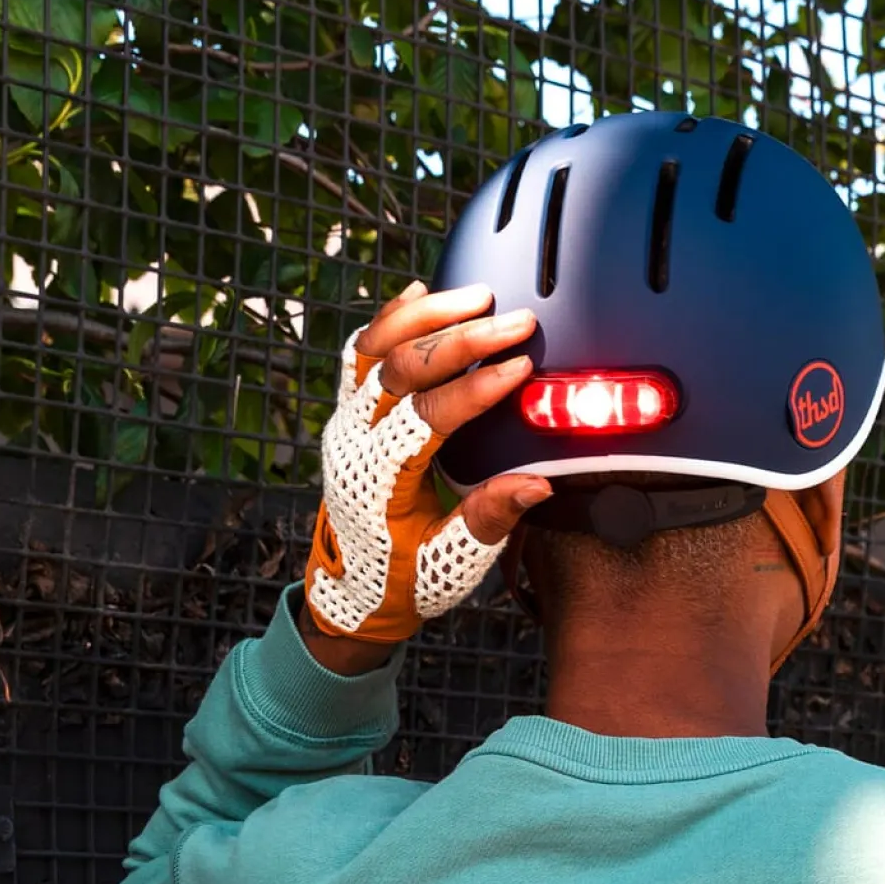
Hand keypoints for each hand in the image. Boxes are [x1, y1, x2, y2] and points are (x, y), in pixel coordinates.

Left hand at [299, 281, 553, 672]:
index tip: (521, 365)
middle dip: (463, 339)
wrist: (352, 590)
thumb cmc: (404, 581)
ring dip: (428, 315)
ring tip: (478, 295)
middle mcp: (354, 440)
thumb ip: (488, 521)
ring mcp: (347, 419)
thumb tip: (537, 484)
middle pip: (402, 367)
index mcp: (378, 480)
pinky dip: (393, 318)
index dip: (477, 387)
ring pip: (376, 346)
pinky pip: (363, 351)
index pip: (428, 415)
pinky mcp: (350, 411)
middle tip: (516, 321)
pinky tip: (426, 293)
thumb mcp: (449, 565)